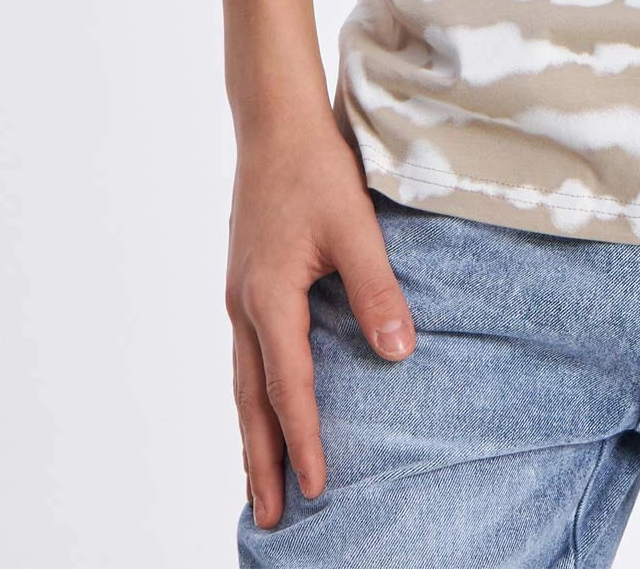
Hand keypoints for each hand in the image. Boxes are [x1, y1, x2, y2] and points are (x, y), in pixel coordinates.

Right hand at [227, 111, 416, 529]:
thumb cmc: (316, 168)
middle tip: (270, 518)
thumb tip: (399, 352)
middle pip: (251, 401)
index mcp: (269, 298)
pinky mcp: (247, 282)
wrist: (274, 120)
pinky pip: (248, 355)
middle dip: (262, 460)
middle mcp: (246, 306)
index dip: (305, 438)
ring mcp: (241, 296)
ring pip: (244, 382)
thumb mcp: (355, 226)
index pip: (290, 386)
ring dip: (254, 434)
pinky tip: (267, 406)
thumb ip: (377, 289)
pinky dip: (255, 395)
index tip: (317, 488)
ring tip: (261, 482)